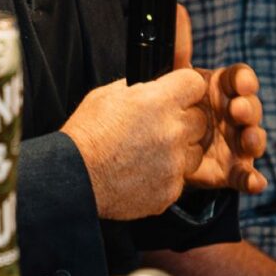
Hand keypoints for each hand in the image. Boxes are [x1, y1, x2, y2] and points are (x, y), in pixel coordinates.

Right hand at [61, 69, 209, 219]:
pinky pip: (179, 179)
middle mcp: (172, 132)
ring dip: (180, 151)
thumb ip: (139, 88)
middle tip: (161, 127)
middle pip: (200, 120)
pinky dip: (166, 176)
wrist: (75, 176)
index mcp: (158, 102)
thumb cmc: (87, 133)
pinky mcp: (170, 190)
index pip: (195, 84)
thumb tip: (155, 85)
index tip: (179, 94)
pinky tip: (144, 172)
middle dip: (184, 121)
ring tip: (152, 153)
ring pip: (195, 153)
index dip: (186, 88)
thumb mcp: (108, 94)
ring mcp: (174, 164)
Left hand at [172, 4, 268, 193]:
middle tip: (239, 110)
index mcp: (221, 89)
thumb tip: (177, 8)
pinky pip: (244, 176)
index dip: (243, 80)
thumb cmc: (170, 107)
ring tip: (248, 140)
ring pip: (252, 140)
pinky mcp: (228, 171)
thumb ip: (178, 46)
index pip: (239, 80)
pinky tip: (254, 182)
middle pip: (250, 108)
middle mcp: (232, 115)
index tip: (240, 83)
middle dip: (249, 108)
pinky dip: (252, 179)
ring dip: (255, 139)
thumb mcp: (171, 78)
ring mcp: (233, 143)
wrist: (147, 149)